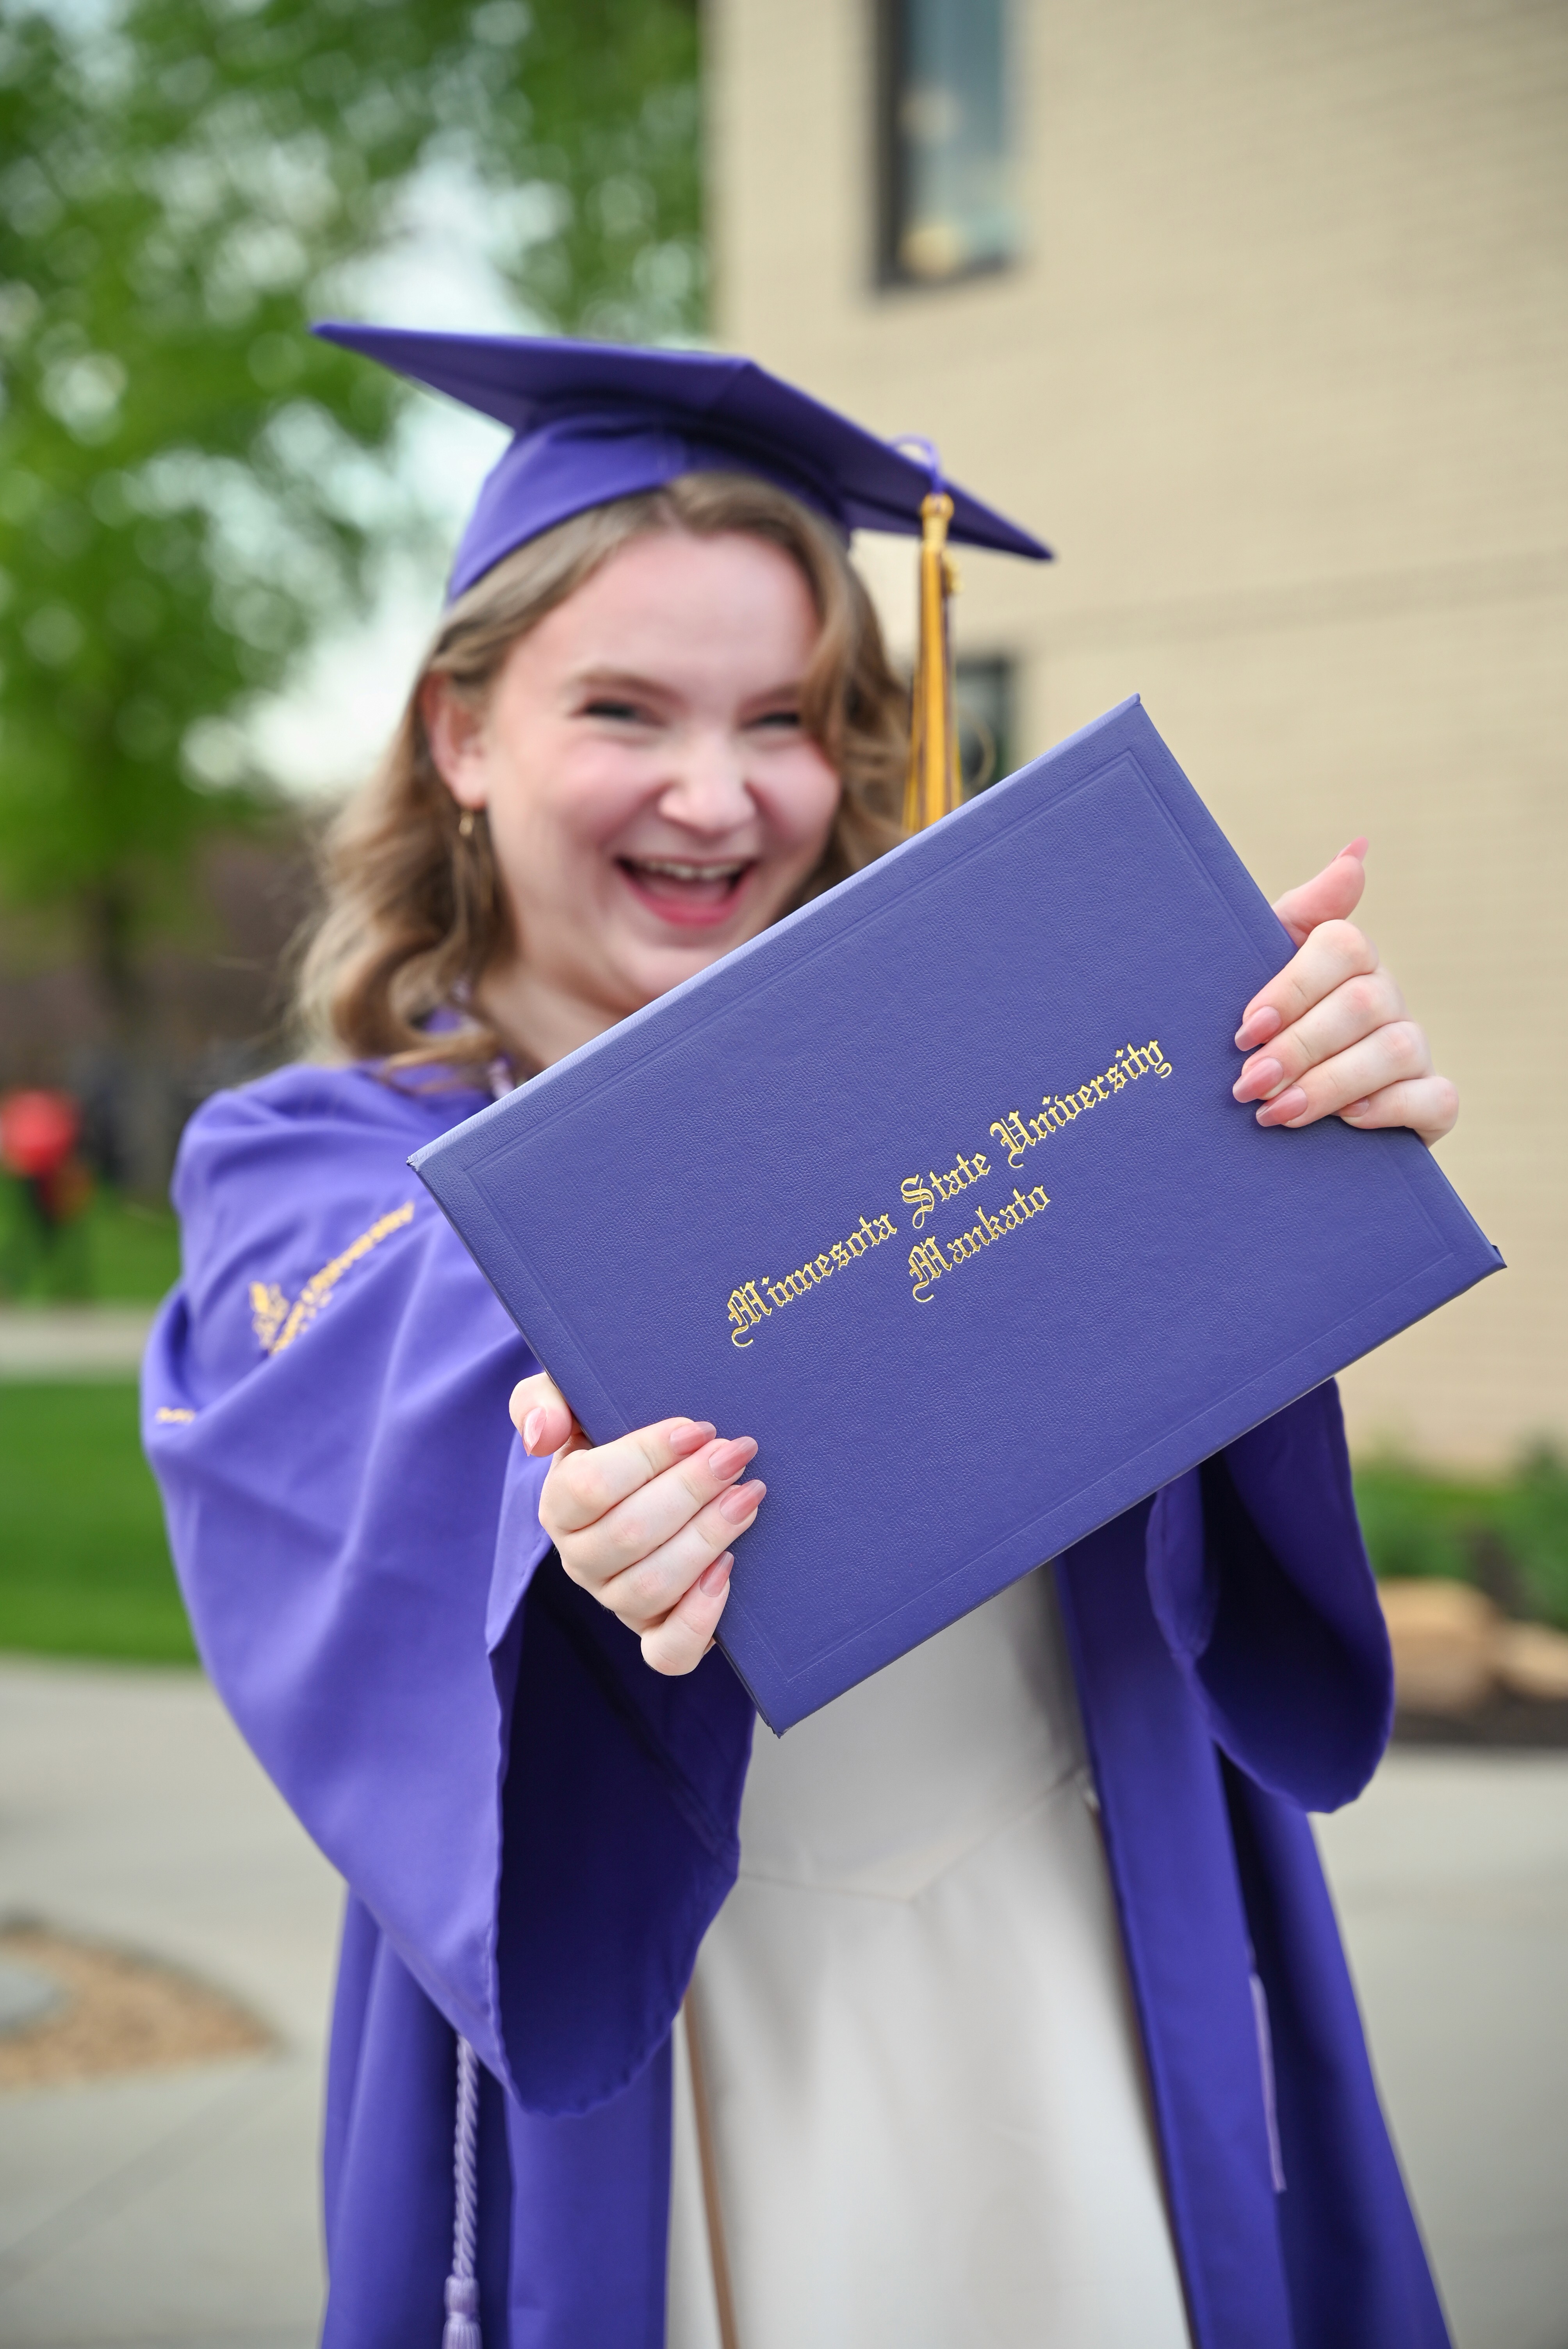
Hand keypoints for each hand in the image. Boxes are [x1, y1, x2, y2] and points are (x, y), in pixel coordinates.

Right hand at [509, 1371, 765, 1674]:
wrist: (658, 1473)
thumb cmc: (614, 1431)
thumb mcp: (572, 1398)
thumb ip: (542, 1400)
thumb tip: (540, 1436)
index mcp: (559, 1505)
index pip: (589, 1486)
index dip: (648, 1456)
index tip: (699, 1428)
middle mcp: (581, 1559)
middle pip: (627, 1535)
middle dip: (689, 1491)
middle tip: (736, 1454)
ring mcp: (618, 1599)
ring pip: (651, 1588)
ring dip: (705, 1540)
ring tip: (747, 1498)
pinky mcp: (656, 1631)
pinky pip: (668, 1651)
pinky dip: (699, 1619)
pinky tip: (728, 1571)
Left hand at [1232, 839, 1457, 1144]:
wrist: (1270, 1109)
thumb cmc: (1262, 1032)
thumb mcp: (1258, 968)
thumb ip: (1299, 913)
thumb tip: (1358, 851)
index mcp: (1347, 961)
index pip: (1342, 946)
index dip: (1294, 986)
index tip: (1246, 1028)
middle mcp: (1387, 997)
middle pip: (1363, 1002)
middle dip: (1299, 1047)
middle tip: (1249, 1084)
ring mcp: (1413, 1049)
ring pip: (1395, 1049)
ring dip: (1330, 1084)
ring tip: (1275, 1112)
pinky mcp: (1430, 1103)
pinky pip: (1435, 1098)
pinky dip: (1391, 1108)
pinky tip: (1348, 1121)